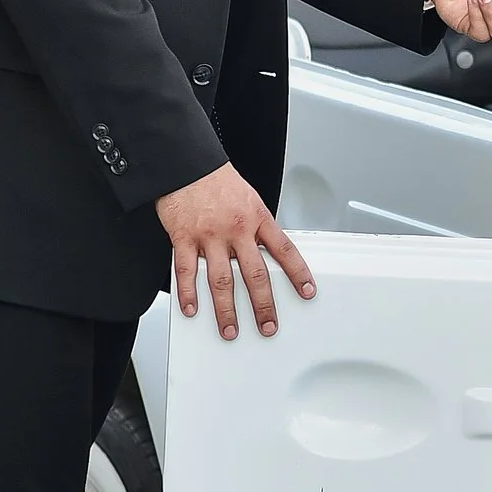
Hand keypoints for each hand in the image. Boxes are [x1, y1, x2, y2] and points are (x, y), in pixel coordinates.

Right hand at [157, 162, 316, 338]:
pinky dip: (188, 293)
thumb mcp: (248, 198)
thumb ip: (256, 226)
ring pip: (222, 280)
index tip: (308, 291)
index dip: (298, 273)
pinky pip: (187, 270)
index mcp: (256, 218)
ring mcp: (210, 235)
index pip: (284, 250)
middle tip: (268, 326)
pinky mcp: (184, 237)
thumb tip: (267, 250)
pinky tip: (192, 308)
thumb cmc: (216, 180)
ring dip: (226, 309)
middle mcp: (236, 229)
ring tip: (230, 329)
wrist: (186, 162)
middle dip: (263, 305)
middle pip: (255, 274)